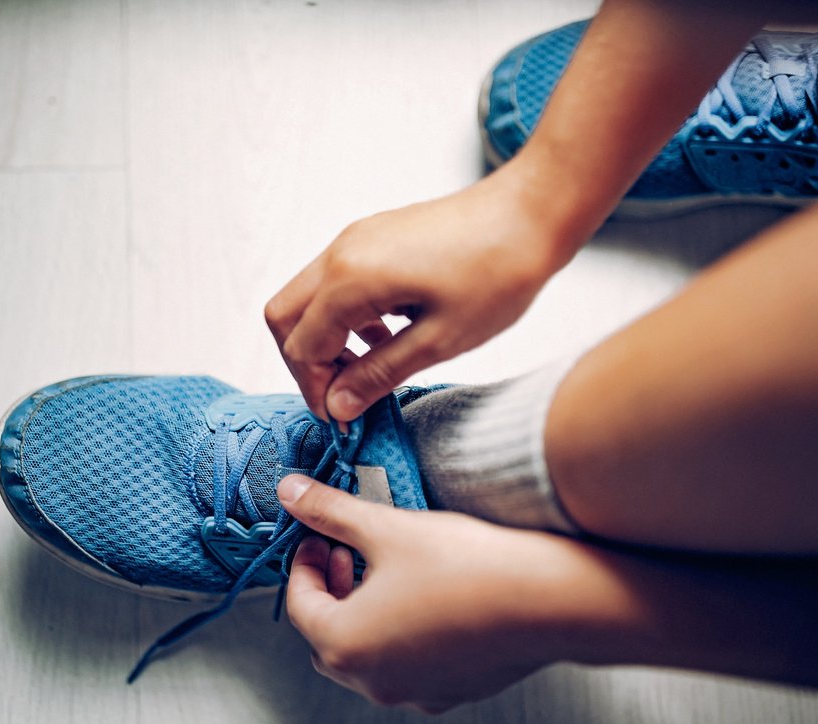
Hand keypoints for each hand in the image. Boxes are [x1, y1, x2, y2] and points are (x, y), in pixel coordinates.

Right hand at [264, 171, 565, 421]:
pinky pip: (336, 281)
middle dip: (306, 363)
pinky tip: (388, 335)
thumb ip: (379, 374)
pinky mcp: (374, 236)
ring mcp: (356, 239)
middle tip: (342, 395)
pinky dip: (346, 315)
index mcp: (351, 278)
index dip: (316, 389)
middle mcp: (341, 252)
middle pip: (284, 316)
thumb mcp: (439, 340)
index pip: (301, 346)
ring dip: (327, 339)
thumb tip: (339, 405)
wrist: (533, 211)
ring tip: (371, 369)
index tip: (341, 417)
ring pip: (308, 297)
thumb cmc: (498, 271)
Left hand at [277, 474, 614, 712]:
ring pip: (367, 655)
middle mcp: (372, 681)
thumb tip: (290, 492)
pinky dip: (400, 634)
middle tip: (347, 550)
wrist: (546, 600)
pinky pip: (407, 666)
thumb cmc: (463, 566)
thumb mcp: (386, 527)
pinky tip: (425, 597)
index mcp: (344, 645)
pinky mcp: (451, 693)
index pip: (300, 604)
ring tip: (386, 570)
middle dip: (332, 590)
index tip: (318, 534)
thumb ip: (330, 511)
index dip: (304, 562)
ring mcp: (413, 694)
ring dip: (364, 613)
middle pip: (329, 635)